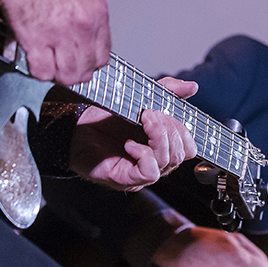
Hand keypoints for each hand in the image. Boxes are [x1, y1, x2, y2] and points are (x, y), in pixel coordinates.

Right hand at [0, 0, 110, 85]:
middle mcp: (83, 29)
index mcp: (97, 16)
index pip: (102, 56)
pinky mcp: (35, 38)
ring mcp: (59, 36)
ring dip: (57, 74)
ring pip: (66, 75)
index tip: (81, 61)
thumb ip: (87, 19)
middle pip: (85, 70)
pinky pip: (41, 71)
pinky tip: (36, 61)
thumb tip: (83, 39)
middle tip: (63, 67)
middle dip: (74, 72)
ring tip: (50, 65)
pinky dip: (39, 71)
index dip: (89, 62)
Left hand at [68, 77, 198, 189]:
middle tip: (150, 114)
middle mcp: (155, 162)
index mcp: (161, 146)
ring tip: (143, 120)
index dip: (182, 129)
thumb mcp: (140, 99)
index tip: (164, 111)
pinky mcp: (126, 179)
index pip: (189, 146)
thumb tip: (192, 87)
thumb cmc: (104, 119)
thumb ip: (166, 91)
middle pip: (181, 154)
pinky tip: (130, 143)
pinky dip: (144, 154)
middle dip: (169, 129)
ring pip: (167, 162)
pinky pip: (149, 173)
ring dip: (158, 137)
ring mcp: (141, 172)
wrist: (75, 128)